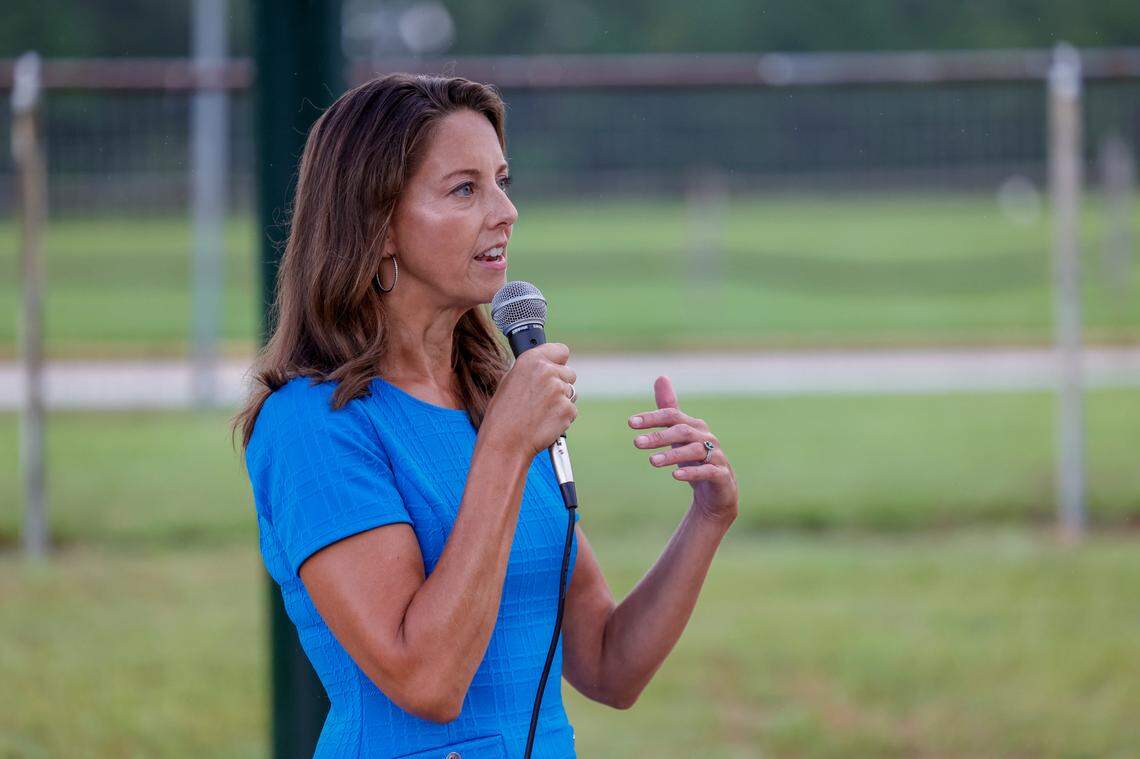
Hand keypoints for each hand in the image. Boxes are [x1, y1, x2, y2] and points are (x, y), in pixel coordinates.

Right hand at [483, 342, 577, 457]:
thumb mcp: (509, 381)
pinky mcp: (567, 409)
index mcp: (531, 360)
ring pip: (571, 392)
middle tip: (542, 399)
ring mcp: (559, 390)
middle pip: (569, 373)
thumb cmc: (502, 416)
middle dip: (560, 384)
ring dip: (561, 401)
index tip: (556, 367)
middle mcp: (547, 371)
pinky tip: (545, 422)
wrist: (505, 444)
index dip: (559, 361)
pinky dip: (563, 417)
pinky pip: (572, 410)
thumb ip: (531, 370)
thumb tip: (546, 365)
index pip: (561, 350)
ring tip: (540, 413)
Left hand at [629, 376, 738, 525]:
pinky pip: (708, 471)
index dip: (652, 418)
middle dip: (658, 436)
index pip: (672, 416)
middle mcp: (706, 437)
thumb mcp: (679, 433)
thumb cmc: (695, 457)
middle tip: (636, 443)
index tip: (630, 423)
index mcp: (694, 425)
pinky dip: (692, 472)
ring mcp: (716, 455)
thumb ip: (669, 408)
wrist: (718, 489)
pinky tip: (675, 476)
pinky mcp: (721, 475)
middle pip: (682, 431)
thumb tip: (661, 376)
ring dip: (672, 455)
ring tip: (652, 461)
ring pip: (694, 451)